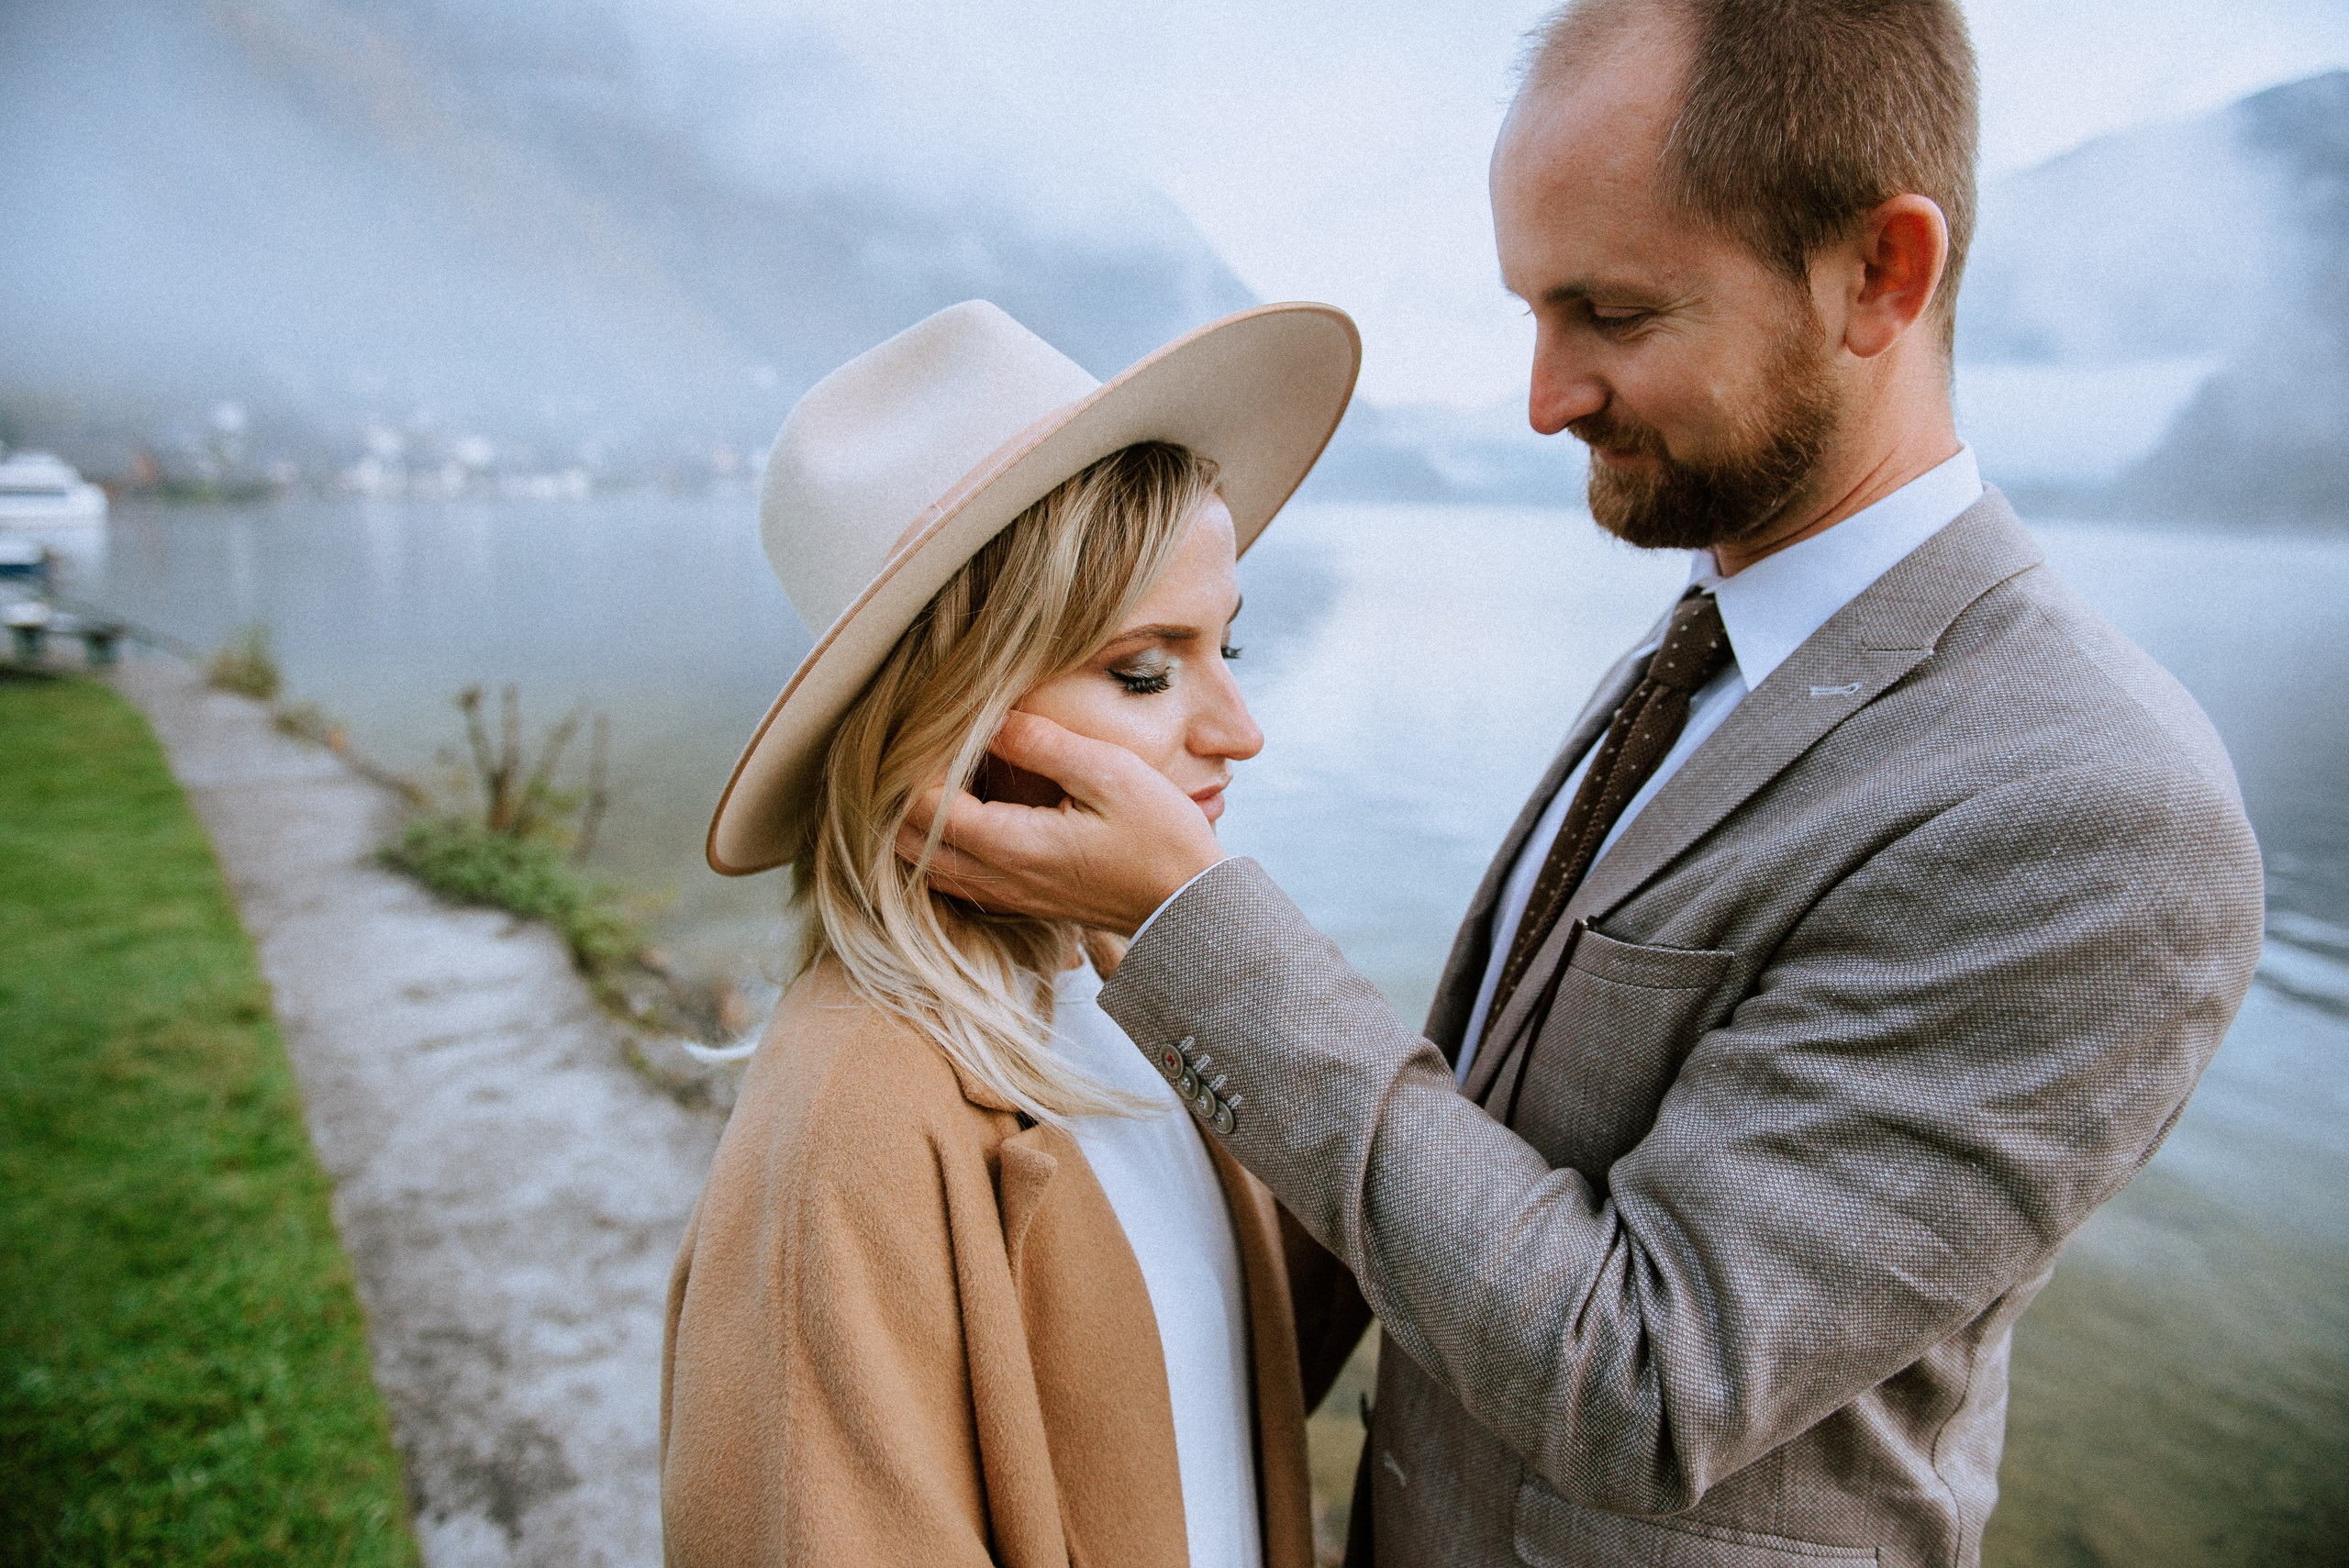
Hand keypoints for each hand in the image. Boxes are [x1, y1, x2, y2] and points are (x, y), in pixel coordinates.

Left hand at [896, 711, 1226, 935]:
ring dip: (912, 825)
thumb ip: (1043, 744)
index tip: (928, 727)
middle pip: (907, 843)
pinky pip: (952, 879)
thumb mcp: (1110, 774)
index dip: (913, 765)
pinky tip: (957, 815)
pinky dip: (936, 847)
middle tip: (915, 751)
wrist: (1191, 909)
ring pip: (923, 867)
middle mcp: (997, 878)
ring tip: (929, 778)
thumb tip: (990, 718)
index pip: (924, 805)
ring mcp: (1006, 896)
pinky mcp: (1020, 902)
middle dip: (898, 797)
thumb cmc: (1161, 840)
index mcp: (1011, 845)